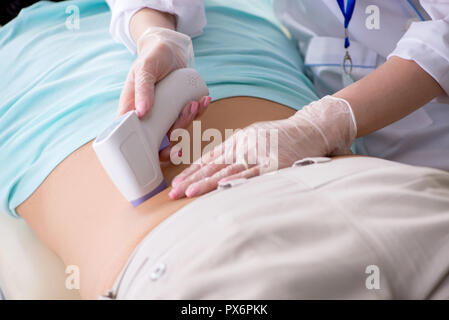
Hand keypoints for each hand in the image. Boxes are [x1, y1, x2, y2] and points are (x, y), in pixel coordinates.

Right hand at [117, 26, 210, 160]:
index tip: (163, 154)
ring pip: (177, 131)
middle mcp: (148, 118)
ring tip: (193, 103)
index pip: (134, 140)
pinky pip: (190, 118)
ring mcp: (164, 115)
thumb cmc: (152, 57)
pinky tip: (203, 100)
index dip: (146, 154)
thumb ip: (143, 89)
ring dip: (188, 121)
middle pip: (159, 142)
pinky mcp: (178, 110)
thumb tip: (141, 113)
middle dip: (175, 141)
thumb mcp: (145, 69)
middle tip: (183, 133)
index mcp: (132, 112)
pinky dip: (199, 112)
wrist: (169, 48)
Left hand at [168, 96, 357, 198]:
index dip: (191, 171)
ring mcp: (259, 154)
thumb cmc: (283, 137)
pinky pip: (253, 174)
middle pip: (213, 166)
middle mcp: (244, 145)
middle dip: (191, 180)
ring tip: (187, 194)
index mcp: (238, 141)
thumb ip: (238, 153)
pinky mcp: (275, 164)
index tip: (176, 183)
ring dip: (206, 183)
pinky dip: (235, 182)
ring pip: (228, 171)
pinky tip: (220, 188)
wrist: (312, 128)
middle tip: (172, 193)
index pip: (210, 159)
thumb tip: (219, 171)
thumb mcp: (255, 139)